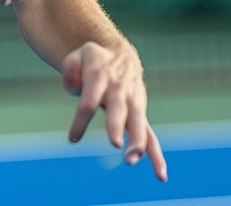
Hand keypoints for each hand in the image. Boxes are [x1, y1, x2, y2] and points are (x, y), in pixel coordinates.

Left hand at [62, 41, 167, 181]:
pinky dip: (155, 154)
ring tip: (131, 159)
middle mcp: (120, 90)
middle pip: (118, 110)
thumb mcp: (77, 56)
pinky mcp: (140, 113)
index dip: (81, 121)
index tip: (73, 139)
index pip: (89, 101)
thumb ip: (69, 69)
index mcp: (100, 76)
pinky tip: (160, 175)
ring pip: (138, 123)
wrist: (120, 55)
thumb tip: (72, 86)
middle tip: (115, 143)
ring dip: (137, 142)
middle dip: (117, 126)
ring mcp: (133, 102)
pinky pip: (149, 135)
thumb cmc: (93, 60)